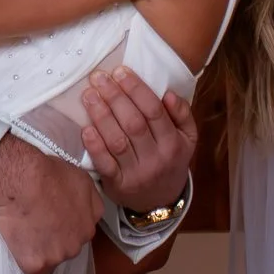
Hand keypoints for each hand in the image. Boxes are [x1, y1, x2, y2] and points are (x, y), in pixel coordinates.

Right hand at [0, 132, 99, 273]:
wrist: (22, 180)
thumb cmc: (46, 172)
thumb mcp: (81, 177)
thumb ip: (90, 199)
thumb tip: (85, 211)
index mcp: (90, 223)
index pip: (80, 232)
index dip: (65, 228)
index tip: (51, 222)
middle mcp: (79, 243)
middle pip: (66, 249)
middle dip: (53, 242)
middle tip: (34, 227)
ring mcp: (59, 256)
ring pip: (49, 263)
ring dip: (38, 255)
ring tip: (21, 237)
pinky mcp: (38, 265)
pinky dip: (25, 267)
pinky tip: (16, 256)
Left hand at [80, 66, 197, 212]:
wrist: (161, 202)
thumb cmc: (170, 159)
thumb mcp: (187, 138)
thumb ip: (182, 114)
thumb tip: (168, 93)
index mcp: (174, 143)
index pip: (154, 111)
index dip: (136, 89)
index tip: (120, 71)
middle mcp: (156, 158)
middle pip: (134, 124)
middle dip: (115, 97)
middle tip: (99, 77)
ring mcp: (136, 173)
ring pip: (118, 141)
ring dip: (101, 116)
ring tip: (89, 95)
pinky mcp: (118, 185)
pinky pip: (105, 165)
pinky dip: (95, 146)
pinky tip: (85, 129)